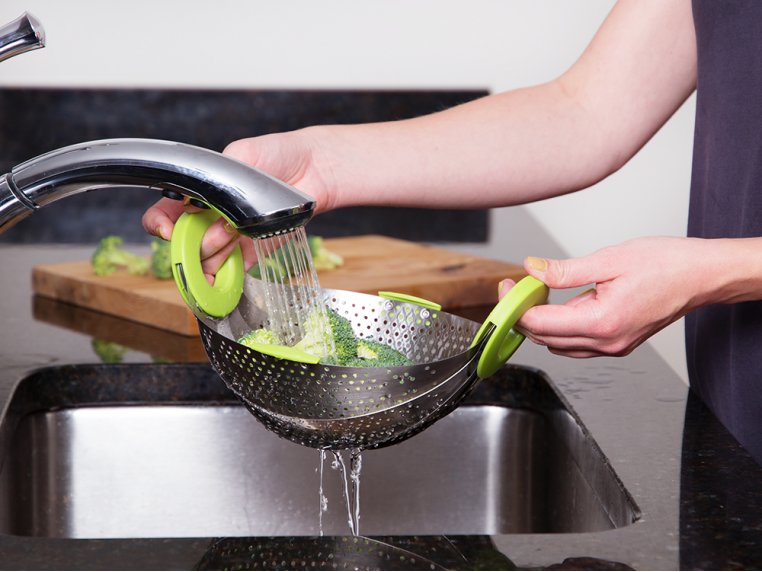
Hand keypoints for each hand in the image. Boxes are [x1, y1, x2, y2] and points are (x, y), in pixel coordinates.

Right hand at [141, 128, 334, 278]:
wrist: (312, 169)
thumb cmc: (276, 155)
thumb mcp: (239, 157)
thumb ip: (216, 180)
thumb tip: (198, 206)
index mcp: (198, 194)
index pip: (165, 215)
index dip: (160, 225)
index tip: (169, 231)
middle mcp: (210, 219)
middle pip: (185, 244)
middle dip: (194, 242)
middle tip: (217, 230)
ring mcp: (230, 238)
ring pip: (207, 259)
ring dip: (216, 253)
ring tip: (235, 234)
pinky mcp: (253, 251)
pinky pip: (234, 270)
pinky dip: (230, 273)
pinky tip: (232, 267)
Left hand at [500, 237, 718, 357]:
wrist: (702, 276)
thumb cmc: (667, 264)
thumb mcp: (608, 259)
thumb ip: (564, 270)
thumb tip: (531, 269)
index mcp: (601, 322)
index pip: (540, 323)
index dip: (515, 306)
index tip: (506, 287)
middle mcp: (606, 342)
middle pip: (544, 338)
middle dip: (523, 315)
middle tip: (516, 287)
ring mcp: (614, 347)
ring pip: (559, 344)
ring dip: (542, 323)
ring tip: (537, 294)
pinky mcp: (619, 344)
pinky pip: (577, 344)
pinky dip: (562, 327)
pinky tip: (562, 304)